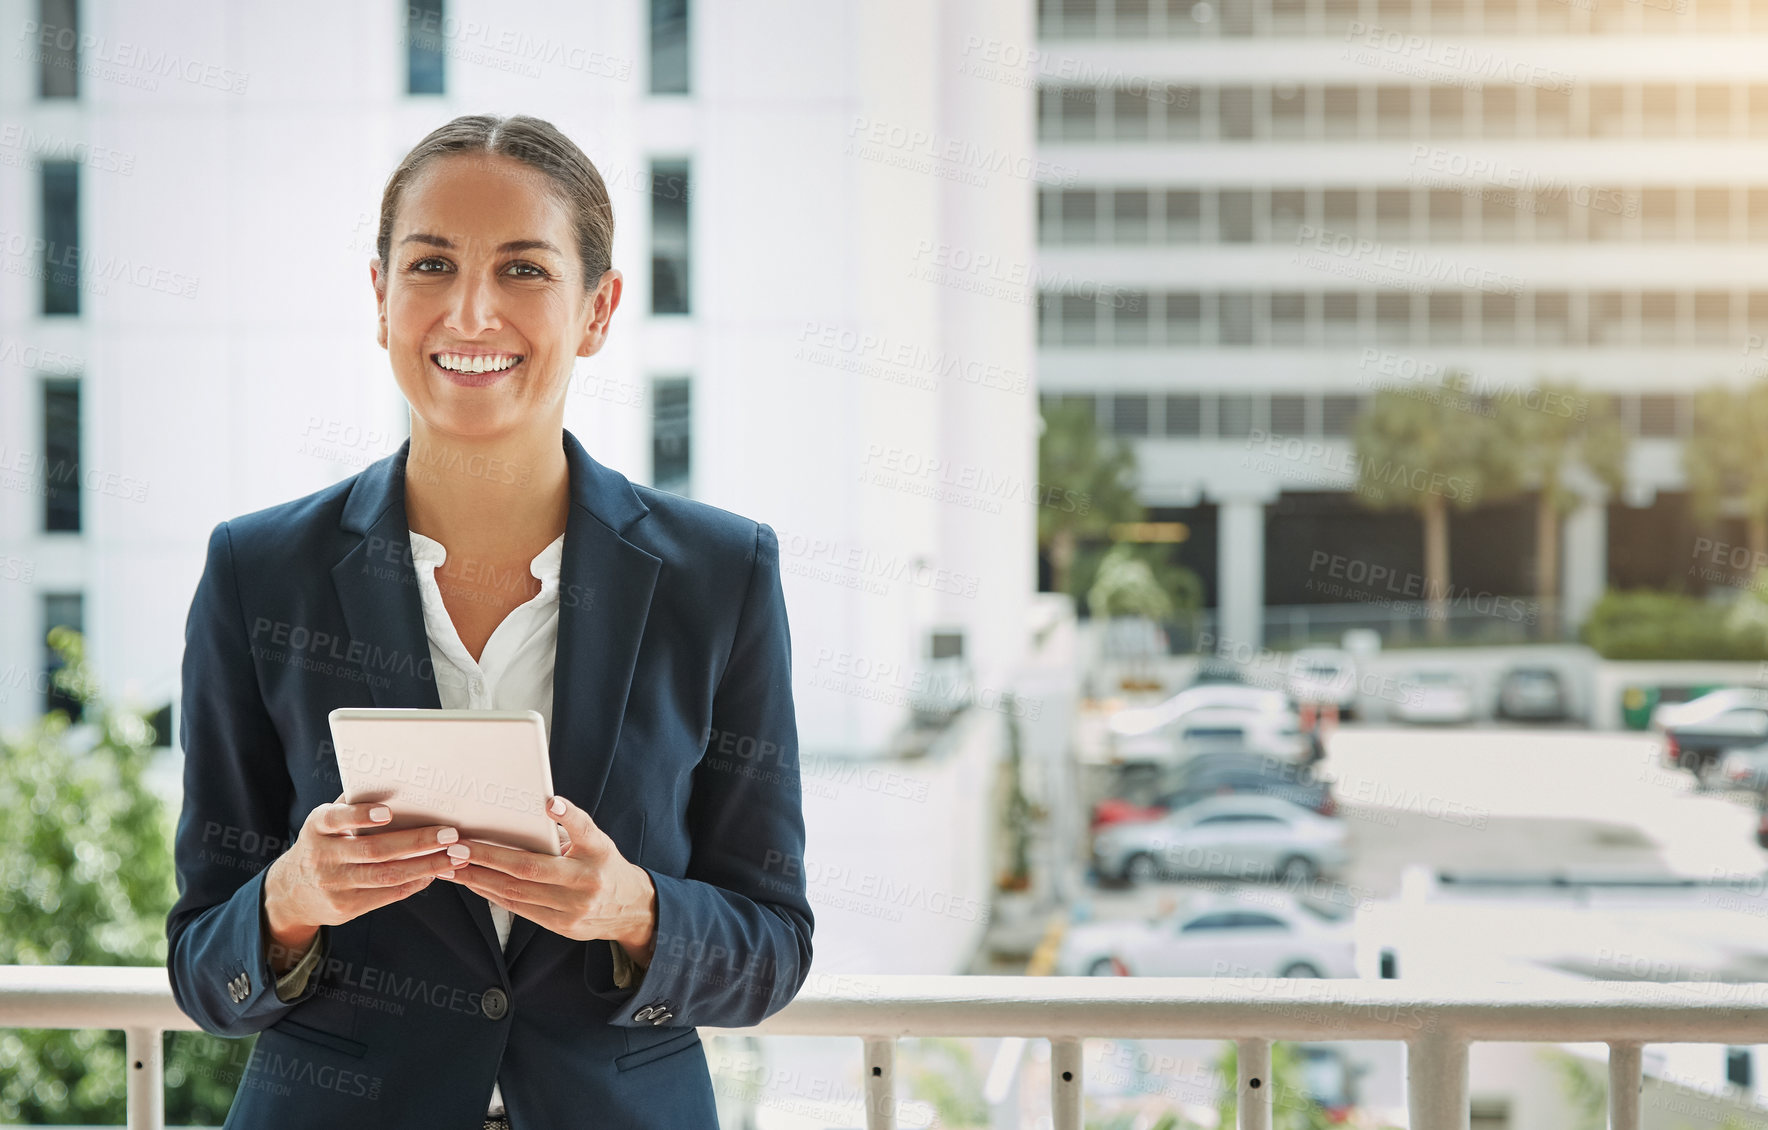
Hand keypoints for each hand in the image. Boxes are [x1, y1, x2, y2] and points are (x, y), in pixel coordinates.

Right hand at [263, 793, 468, 970]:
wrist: (291, 892)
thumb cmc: (324, 843)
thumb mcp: (327, 822)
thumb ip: (354, 804)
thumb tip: (398, 784)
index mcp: (317, 827)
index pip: (337, 819)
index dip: (361, 815)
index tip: (388, 812)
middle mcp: (323, 856)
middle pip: (374, 850)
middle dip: (416, 841)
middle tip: (449, 833)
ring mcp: (334, 885)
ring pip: (386, 875)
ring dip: (425, 865)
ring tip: (454, 855)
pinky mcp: (346, 907)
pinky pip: (388, 894)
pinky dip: (415, 882)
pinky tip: (435, 872)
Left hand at [439, 794, 656, 961]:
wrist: (631, 909)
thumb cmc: (605, 866)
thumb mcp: (597, 843)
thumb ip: (570, 831)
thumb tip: (532, 813)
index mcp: (598, 853)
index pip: (583, 831)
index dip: (567, 817)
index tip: (550, 803)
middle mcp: (586, 882)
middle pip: (530, 869)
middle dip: (488, 857)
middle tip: (458, 847)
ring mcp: (573, 908)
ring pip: (516, 893)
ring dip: (480, 878)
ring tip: (454, 866)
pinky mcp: (562, 926)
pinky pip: (519, 909)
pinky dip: (492, 894)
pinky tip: (474, 883)